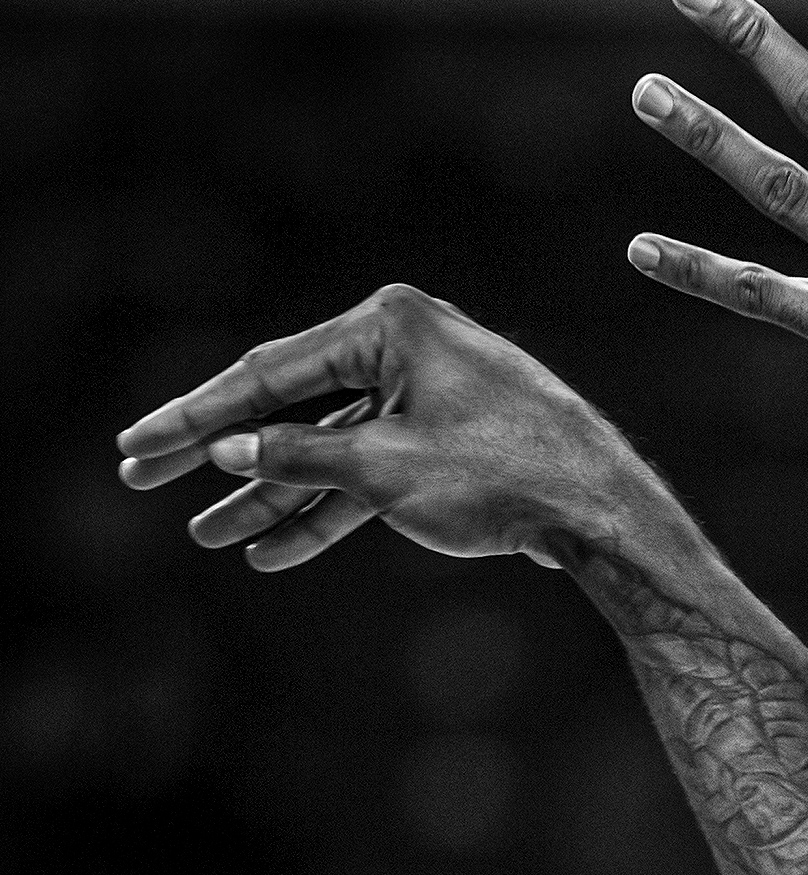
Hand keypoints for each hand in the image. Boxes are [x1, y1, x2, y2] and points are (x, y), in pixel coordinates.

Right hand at [115, 284, 653, 570]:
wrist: (606, 511)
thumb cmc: (503, 474)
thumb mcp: (383, 470)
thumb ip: (298, 458)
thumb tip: (228, 450)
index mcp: (389, 323)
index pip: (268, 373)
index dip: (193, 418)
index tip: (134, 450)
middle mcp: (409, 345)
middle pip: (292, 405)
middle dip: (222, 455)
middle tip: (142, 483)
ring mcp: (432, 392)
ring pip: (332, 448)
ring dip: (273, 496)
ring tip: (209, 537)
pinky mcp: (453, 440)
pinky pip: (374, 472)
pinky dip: (332, 510)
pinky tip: (275, 551)